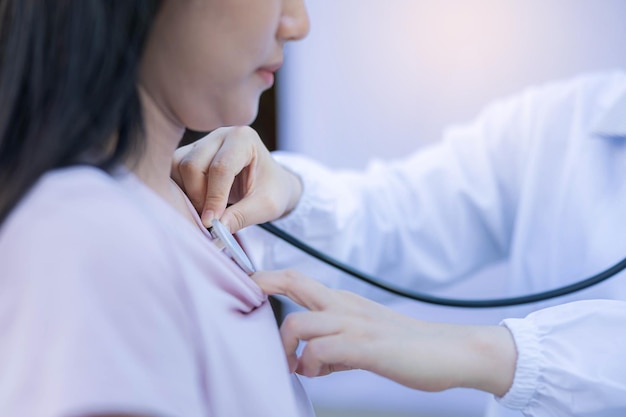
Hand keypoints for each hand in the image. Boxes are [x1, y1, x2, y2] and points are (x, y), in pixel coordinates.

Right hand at [171, 126, 301, 231]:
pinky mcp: (190, 153)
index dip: (214, 197)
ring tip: (206, 210)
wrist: (271, 183)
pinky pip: (173, 171)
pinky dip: (181, 191)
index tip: (212, 222)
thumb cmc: (273, 191)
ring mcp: (203, 142)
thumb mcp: (267, 206)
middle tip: (210, 219)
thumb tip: (217, 229)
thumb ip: (242, 216)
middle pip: (193, 164)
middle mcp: (220, 135)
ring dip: (187, 194)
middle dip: (198, 196)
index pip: (221, 167)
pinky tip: (197, 203)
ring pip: (178, 166)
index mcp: (244, 139)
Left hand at [253, 269, 516, 395]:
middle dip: (262, 286)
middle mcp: (345, 306)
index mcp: (343, 301)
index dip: (266, 277)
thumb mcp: (363, 339)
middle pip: (293, 281)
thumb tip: (306, 361)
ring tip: (296, 367)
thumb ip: (332, 344)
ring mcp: (355, 325)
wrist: (450, 350)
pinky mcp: (367, 347)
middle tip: (247, 308)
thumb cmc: (404, 346)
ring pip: (299, 322)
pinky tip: (317, 374)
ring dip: (287, 347)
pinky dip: (311, 365)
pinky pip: (322, 351)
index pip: (297, 279)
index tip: (244, 286)